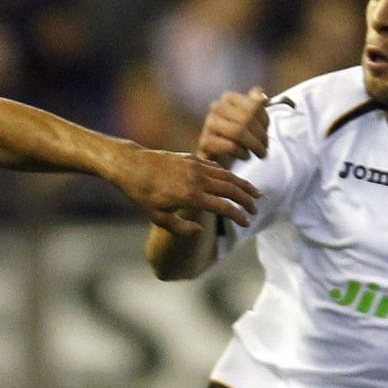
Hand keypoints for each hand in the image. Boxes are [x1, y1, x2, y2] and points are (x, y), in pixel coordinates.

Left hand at [113, 147, 260, 237]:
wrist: (131, 165)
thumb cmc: (142, 195)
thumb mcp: (158, 218)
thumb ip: (180, 228)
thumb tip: (199, 228)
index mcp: (191, 197)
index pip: (223, 207)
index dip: (238, 216)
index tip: (246, 223)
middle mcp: (197, 179)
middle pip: (231, 189)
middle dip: (246, 200)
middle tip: (256, 209)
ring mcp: (195, 166)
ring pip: (226, 175)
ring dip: (242, 184)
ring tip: (255, 193)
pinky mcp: (191, 158)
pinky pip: (215, 167)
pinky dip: (227, 174)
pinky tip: (233, 180)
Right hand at [198, 88, 270, 162]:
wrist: (218, 155)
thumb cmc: (237, 135)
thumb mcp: (250, 118)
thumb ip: (257, 104)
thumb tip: (264, 98)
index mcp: (229, 98)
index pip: (255, 106)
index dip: (265, 121)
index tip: (267, 132)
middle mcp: (217, 107)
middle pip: (247, 119)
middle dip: (260, 135)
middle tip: (266, 147)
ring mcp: (209, 124)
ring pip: (238, 132)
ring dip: (254, 145)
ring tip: (260, 153)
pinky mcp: (205, 142)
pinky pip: (230, 146)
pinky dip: (242, 152)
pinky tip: (246, 156)